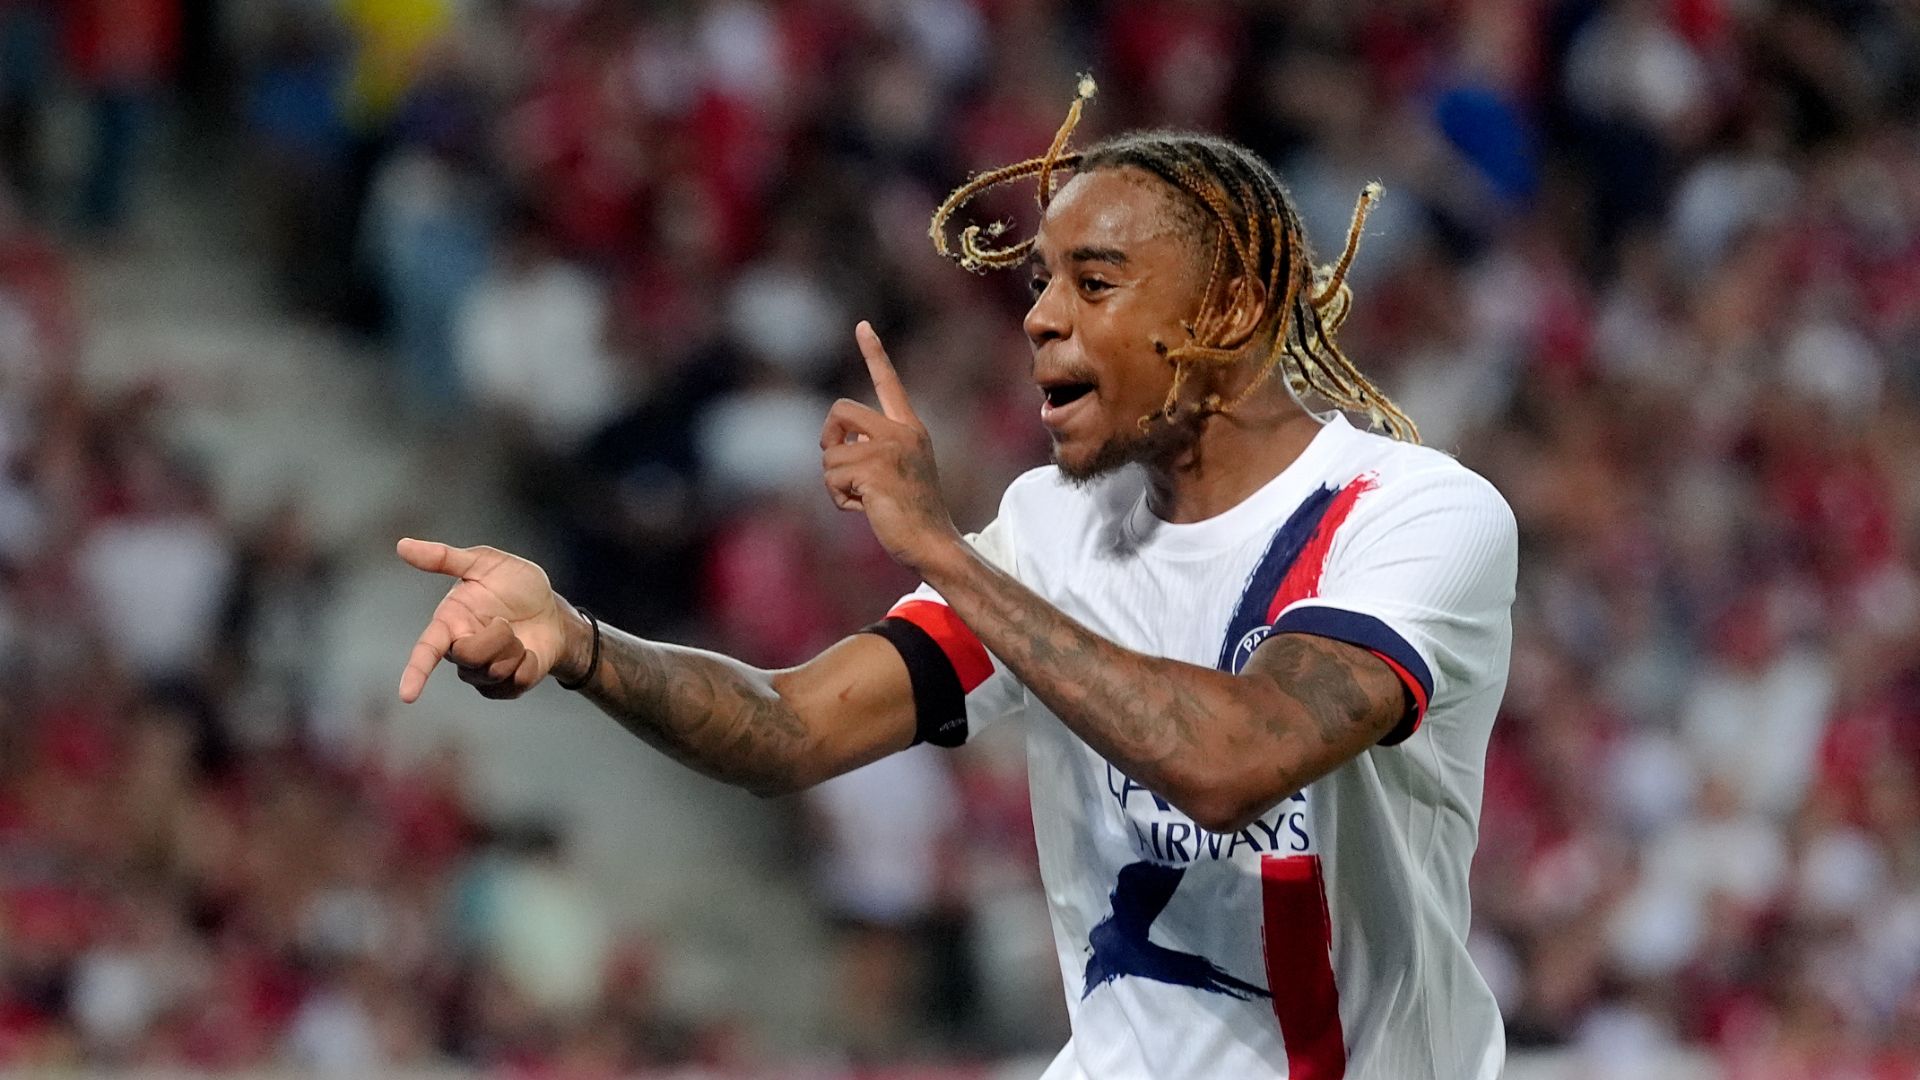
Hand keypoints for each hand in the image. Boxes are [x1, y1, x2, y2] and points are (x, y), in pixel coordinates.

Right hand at [395, 539, 585, 701]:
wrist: (551, 609)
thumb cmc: (515, 585)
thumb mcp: (485, 562)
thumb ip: (445, 558)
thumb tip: (402, 545)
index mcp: (449, 623)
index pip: (426, 650)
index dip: (416, 672)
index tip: (407, 695)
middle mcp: (460, 651)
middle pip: (470, 657)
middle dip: (496, 637)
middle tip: (507, 622)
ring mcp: (483, 673)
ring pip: (495, 671)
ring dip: (515, 648)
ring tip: (517, 635)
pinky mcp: (506, 687)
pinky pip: (517, 682)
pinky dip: (530, 663)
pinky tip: (530, 652)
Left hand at [820, 322, 961, 572]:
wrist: (932, 542)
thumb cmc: (912, 514)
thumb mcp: (896, 471)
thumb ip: (873, 450)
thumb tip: (836, 444)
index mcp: (910, 428)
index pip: (888, 383)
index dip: (874, 352)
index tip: (862, 325)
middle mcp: (901, 432)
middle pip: (839, 412)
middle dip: (828, 439)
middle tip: (841, 467)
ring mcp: (888, 450)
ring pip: (829, 456)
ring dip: (836, 483)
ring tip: (866, 500)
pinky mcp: (874, 471)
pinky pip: (831, 479)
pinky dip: (840, 500)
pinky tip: (866, 510)